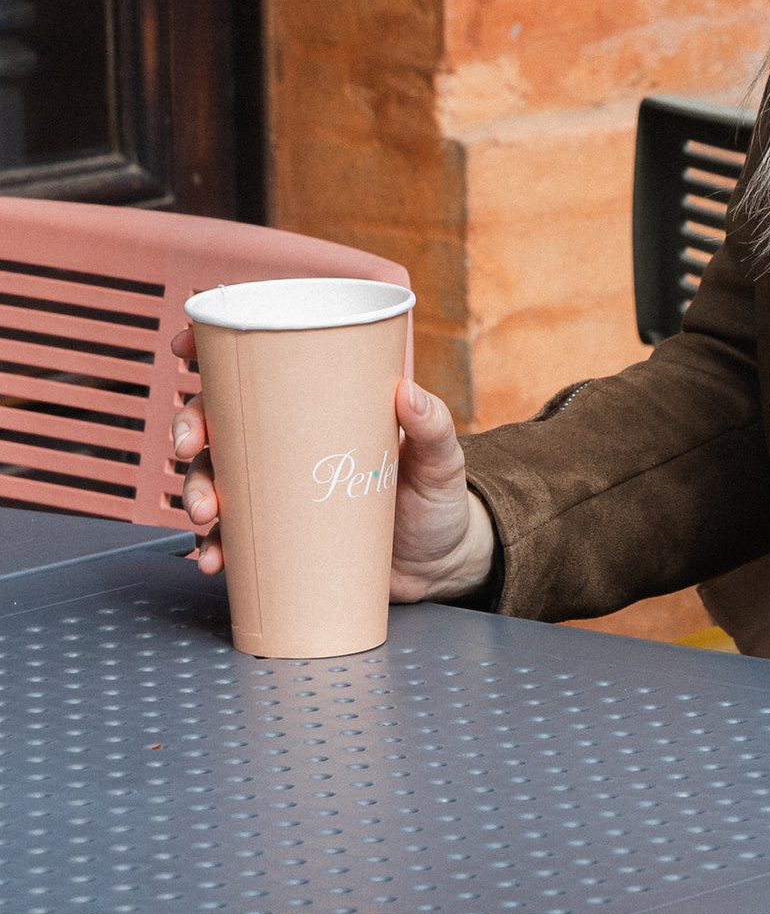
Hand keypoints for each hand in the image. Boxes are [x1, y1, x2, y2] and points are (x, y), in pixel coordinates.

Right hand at [168, 329, 496, 602]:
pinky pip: (231, 540)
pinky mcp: (278, 540)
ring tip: (205, 515)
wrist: (441, 566)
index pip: (258, 372)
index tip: (184, 346)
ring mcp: (278, 494)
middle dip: (189, 429)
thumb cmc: (438, 500)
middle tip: (190, 448)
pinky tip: (212, 559)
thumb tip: (409, 394)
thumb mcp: (441, 461)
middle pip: (218, 424)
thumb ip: (433, 428)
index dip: (211, 352)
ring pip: (213, 479)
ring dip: (194, 491)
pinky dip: (213, 547)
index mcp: (318, 412)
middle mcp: (287, 448)